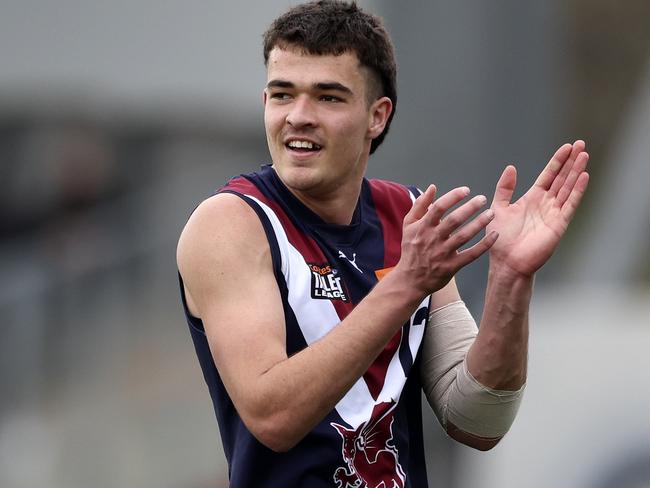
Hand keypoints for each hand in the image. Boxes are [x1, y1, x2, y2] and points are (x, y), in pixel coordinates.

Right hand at [398, 185, 497, 294]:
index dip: (453, 197)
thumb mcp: (409, 225)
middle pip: (454, 220)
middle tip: (482, 199)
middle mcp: (433, 239)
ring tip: (491, 214)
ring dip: (479, 223)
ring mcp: (443, 253)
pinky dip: (484, 245)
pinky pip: (471, 254)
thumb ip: (420, 205)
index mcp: (423, 227)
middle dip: (470, 207)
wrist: (410, 279)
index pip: (439, 208)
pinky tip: (494, 235)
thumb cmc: (411, 249)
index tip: (466, 190)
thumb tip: (432, 187)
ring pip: (464, 236)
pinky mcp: (452, 266)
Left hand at [487, 140, 589, 275]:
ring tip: (584, 155)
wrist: (506, 262)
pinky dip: (577, 191)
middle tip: (581, 144)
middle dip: (571, 161)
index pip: (548, 175)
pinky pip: (570, 204)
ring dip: (576, 172)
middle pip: (562, 178)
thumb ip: (504, 188)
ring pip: (568, 188)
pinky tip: (584, 177)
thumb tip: (511, 167)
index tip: (567, 146)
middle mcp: (545, 204)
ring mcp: (554, 213)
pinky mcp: (559, 224)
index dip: (557, 161)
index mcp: (532, 199)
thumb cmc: (500, 239)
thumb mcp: (498, 208)